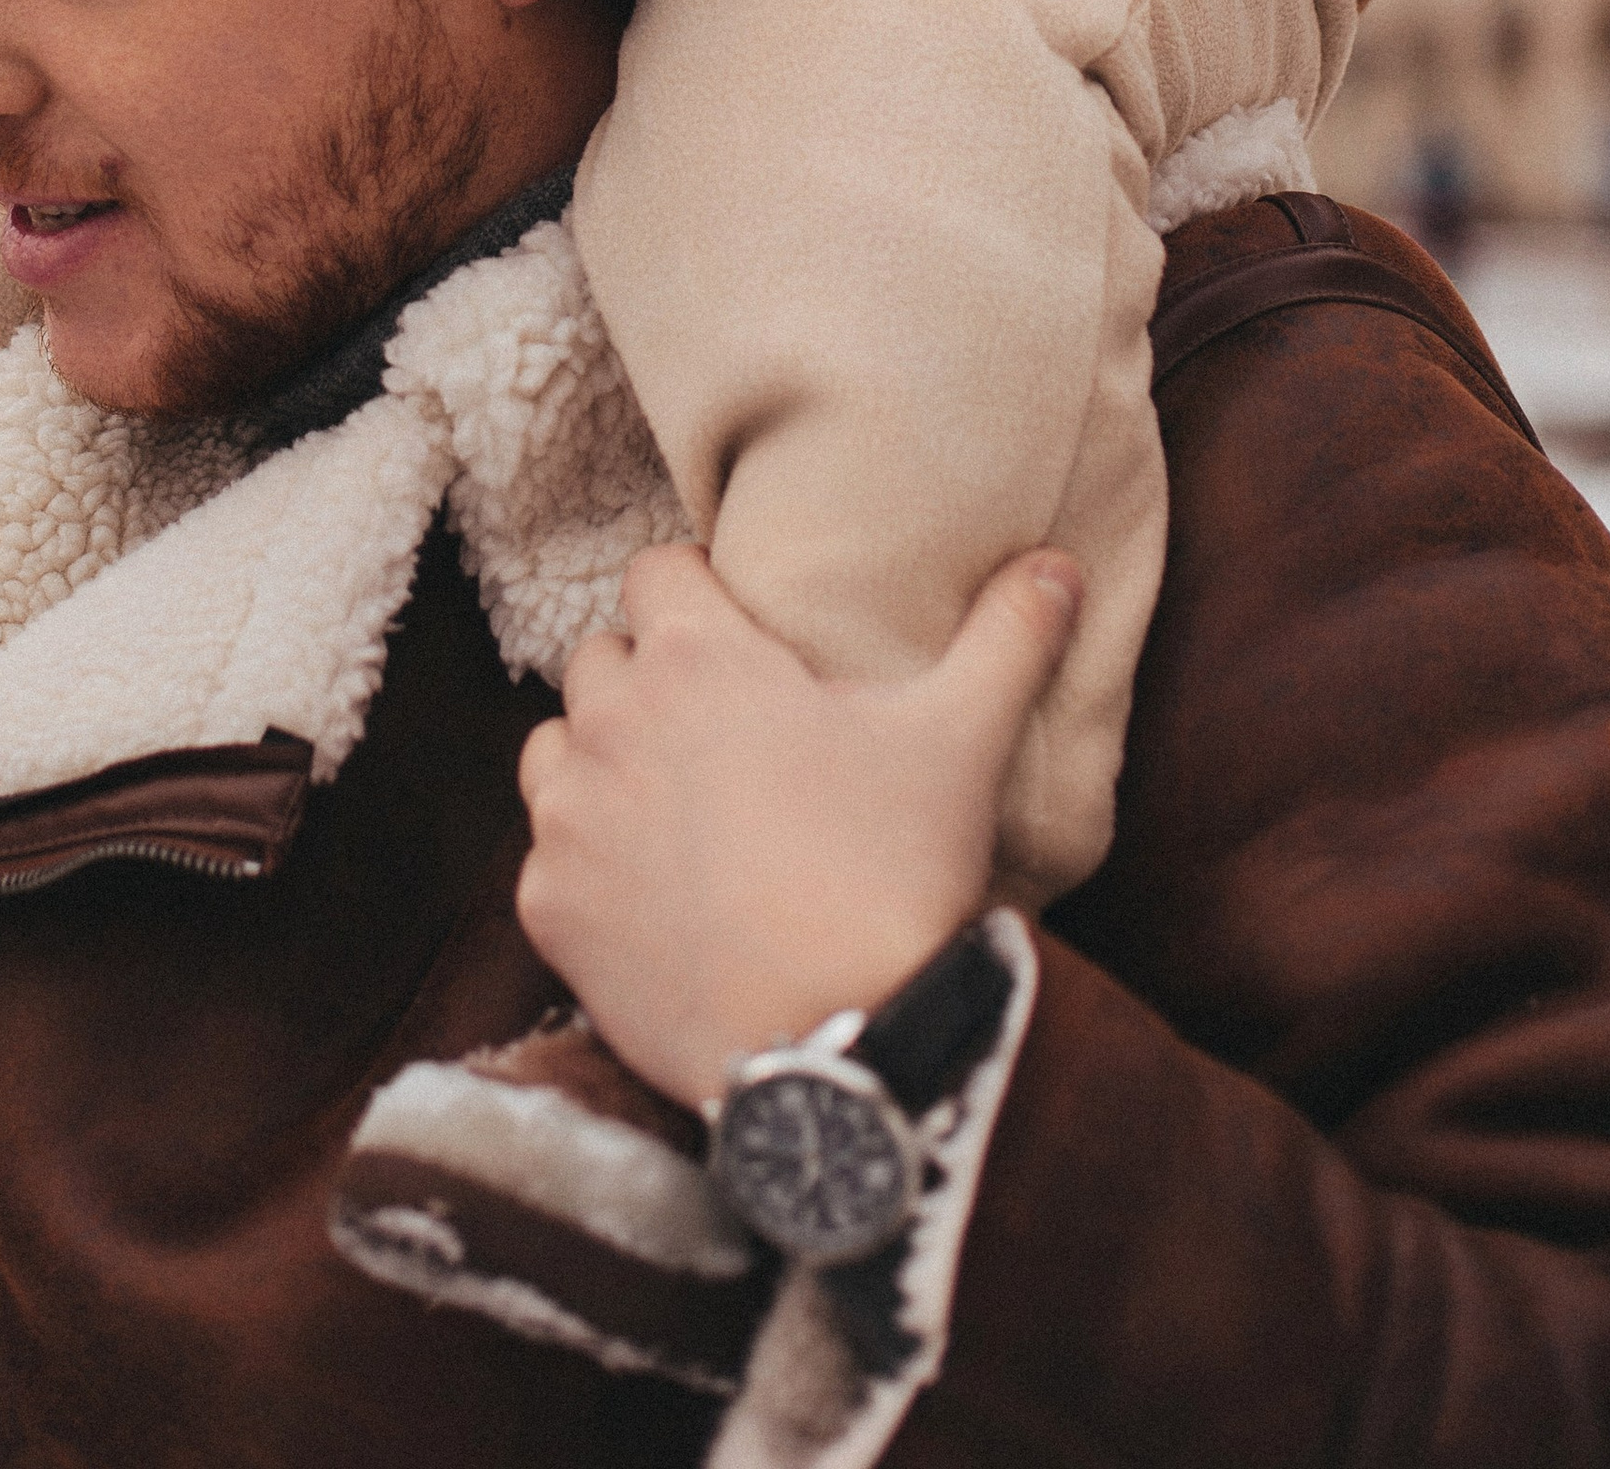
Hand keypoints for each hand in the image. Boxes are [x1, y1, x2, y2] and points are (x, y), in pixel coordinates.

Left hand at [515, 542, 1081, 1113]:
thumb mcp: (961, 742)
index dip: (694, 595)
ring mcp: (569, 815)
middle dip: (647, 682)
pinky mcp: (547, 906)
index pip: (655, 572)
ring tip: (676, 814)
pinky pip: (547, 860)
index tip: (735, 637)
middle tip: (715, 735)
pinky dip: (588, 872)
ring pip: (555, 751)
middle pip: (600, 660)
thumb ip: (1008, 639)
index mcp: (697, 656)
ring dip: (601, 766)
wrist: (841, 1043)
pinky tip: (656, 904)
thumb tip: (1062, 566)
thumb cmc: (895, 873)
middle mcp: (611, 718)